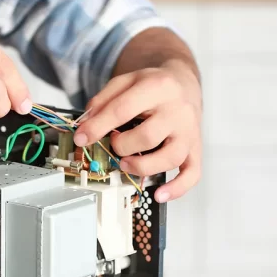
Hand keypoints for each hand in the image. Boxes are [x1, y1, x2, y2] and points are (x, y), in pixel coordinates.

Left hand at [73, 60, 201, 202]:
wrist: (184, 83)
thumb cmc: (153, 85)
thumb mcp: (126, 81)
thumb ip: (103, 99)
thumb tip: (85, 124)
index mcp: (157, 87)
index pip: (123, 109)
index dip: (98, 126)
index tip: (81, 138)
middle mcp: (177, 110)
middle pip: (148, 137)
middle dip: (122, 146)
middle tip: (114, 143)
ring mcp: (189, 131)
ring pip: (170, 158)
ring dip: (142, 167)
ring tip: (126, 163)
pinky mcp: (195, 148)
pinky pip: (193, 173)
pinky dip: (177, 188)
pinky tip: (159, 194)